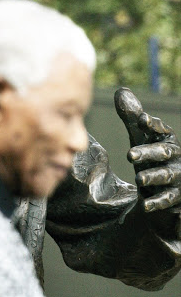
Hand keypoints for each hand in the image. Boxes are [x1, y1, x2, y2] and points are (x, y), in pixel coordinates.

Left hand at [115, 87, 180, 212]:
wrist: (162, 189)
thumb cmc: (151, 157)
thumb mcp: (140, 137)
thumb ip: (131, 118)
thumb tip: (121, 92)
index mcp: (166, 140)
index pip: (162, 129)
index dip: (153, 124)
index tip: (142, 118)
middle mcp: (175, 157)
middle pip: (162, 152)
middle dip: (147, 152)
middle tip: (129, 155)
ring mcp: (177, 177)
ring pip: (166, 175)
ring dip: (153, 176)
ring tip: (139, 179)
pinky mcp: (176, 197)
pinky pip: (168, 199)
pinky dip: (158, 202)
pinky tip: (146, 204)